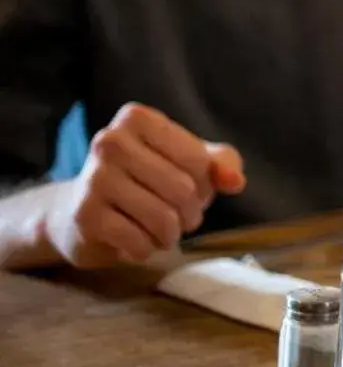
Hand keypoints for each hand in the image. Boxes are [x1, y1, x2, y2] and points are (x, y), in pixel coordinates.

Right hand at [44, 104, 246, 267]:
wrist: (83, 213)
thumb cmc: (148, 179)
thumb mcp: (191, 161)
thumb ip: (222, 164)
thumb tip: (235, 181)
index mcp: (137, 118)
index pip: (199, 161)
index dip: (205, 184)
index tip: (191, 188)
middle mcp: (110, 141)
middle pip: (183, 189)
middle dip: (191, 213)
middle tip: (183, 218)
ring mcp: (93, 178)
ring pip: (162, 217)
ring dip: (171, 234)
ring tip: (164, 231)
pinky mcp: (85, 215)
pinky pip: (137, 241)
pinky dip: (147, 249)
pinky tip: (138, 243)